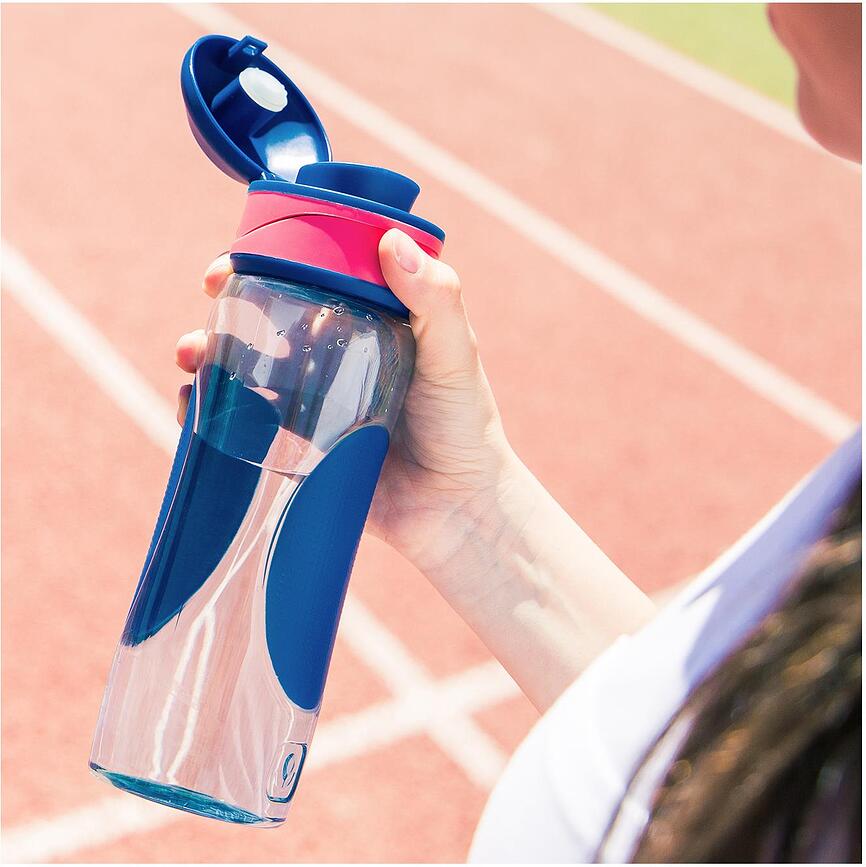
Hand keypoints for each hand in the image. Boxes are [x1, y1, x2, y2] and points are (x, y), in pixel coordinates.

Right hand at [176, 231, 519, 588]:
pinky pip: (244, 429)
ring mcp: (310, 407)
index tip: (231, 263)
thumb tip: (393, 239)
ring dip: (207, 360)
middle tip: (206, 309)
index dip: (264, 267)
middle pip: (264, 325)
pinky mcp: (297, 452)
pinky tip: (192, 410)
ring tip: (192, 361)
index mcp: (365, 327)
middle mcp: (332, 362)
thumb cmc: (464, 427)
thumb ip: (435, 300)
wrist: (456, 510)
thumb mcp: (454, 355)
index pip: (306, 283)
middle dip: (223, 314)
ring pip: (245, 374)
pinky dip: (210, 416)